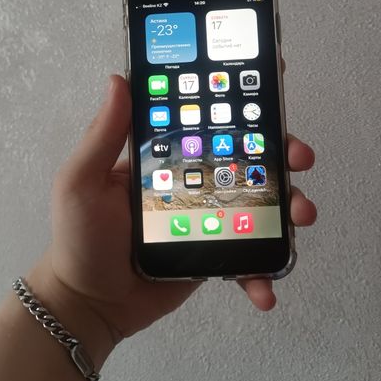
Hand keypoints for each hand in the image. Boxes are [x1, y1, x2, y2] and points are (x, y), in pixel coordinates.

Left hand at [42, 74, 315, 358]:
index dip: (242, 99)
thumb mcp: (81, 180)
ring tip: (302, 214)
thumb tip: (120, 78)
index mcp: (167, 155)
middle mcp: (195, 178)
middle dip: (283, 152)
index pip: (209, 118)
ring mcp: (210, 216)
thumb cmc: (79, 237)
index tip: (271, 79)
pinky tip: (265, 291)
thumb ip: (102, 135)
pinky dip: (263, 272)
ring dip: (289, 205)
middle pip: (249, 156)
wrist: (90, 303)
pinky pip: (249, 256)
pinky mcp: (216, 253)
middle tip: (300, 156)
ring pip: (261, 202)